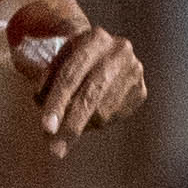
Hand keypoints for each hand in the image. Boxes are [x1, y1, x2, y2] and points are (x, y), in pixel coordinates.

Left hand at [11, 18, 148, 156]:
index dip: (57, 102)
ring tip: (69, 124)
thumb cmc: (71, 64)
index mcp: (94, 38)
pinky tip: (90, 115)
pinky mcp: (141, 90)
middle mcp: (119, 50)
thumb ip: (45, 87)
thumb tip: (47, 118)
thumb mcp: (55, 66)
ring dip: (81, 124)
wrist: (103, 55)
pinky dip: (97, 123)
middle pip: (91, 94)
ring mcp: (134, 70)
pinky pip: (115, 117)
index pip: (72, 74)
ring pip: (103, 111)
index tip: (46, 128)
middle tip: (56, 149)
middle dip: (71, 124)